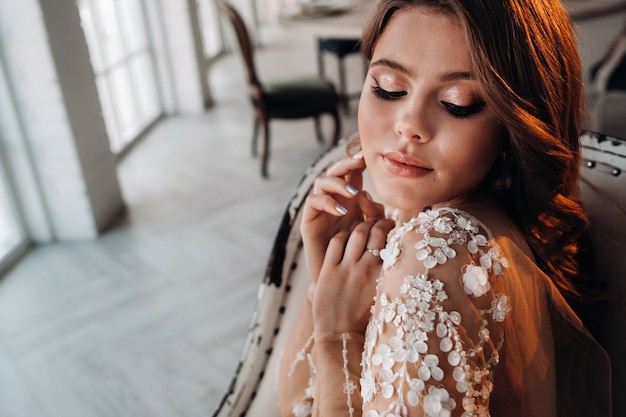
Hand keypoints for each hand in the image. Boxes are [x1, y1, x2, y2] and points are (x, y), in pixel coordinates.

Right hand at [301, 153, 385, 280]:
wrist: (340, 278)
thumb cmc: (359, 255)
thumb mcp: (372, 232)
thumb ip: (375, 214)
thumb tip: (369, 197)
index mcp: (350, 198)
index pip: (353, 173)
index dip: (359, 162)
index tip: (370, 157)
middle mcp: (333, 198)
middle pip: (336, 171)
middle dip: (347, 164)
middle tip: (360, 162)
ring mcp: (320, 208)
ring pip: (322, 181)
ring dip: (338, 183)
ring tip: (353, 193)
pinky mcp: (309, 219)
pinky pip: (313, 201)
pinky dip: (327, 202)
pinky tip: (341, 210)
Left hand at [309, 219, 394, 338]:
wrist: (341, 336)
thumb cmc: (365, 319)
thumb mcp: (384, 297)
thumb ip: (390, 276)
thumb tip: (399, 256)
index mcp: (383, 277)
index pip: (391, 241)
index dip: (391, 229)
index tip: (391, 227)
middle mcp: (366, 270)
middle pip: (374, 232)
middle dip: (378, 222)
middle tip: (378, 222)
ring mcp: (346, 269)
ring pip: (356, 233)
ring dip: (360, 226)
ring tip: (363, 226)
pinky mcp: (328, 271)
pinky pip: (336, 243)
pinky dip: (342, 235)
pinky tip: (345, 237)